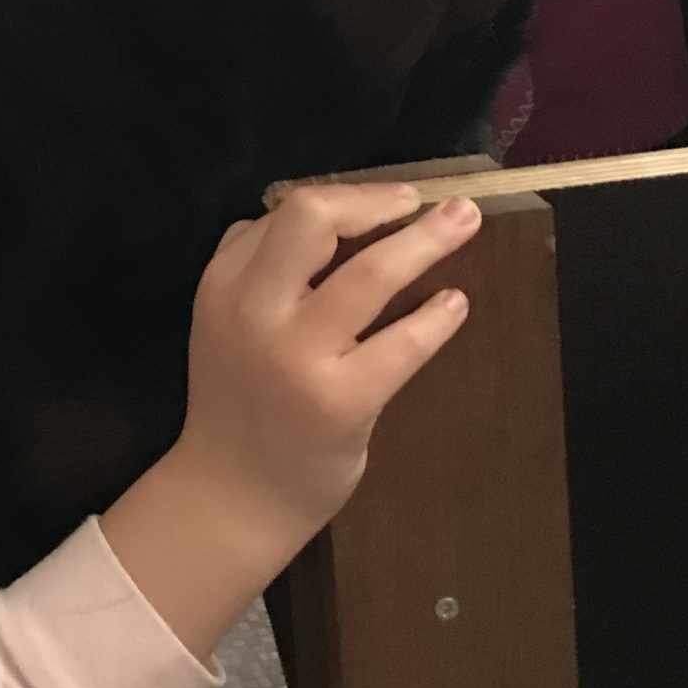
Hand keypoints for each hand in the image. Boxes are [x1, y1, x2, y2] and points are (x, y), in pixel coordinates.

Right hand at [99, 183, 477, 663]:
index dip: (345, 196)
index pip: (285, 212)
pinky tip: (453, 303)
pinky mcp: (342, 401)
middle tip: (422, 200)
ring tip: (465, 222)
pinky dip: (435, 317)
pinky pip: (402, 345)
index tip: (386, 199)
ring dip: (424, 242)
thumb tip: (320, 215)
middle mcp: (254, 310)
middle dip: (376, 201)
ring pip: (368, 275)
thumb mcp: (222, 319)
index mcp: (222, 284)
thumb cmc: (240, 398)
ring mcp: (298, 356)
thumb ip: (254, 265)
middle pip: (313, 220)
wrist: (233, 491)